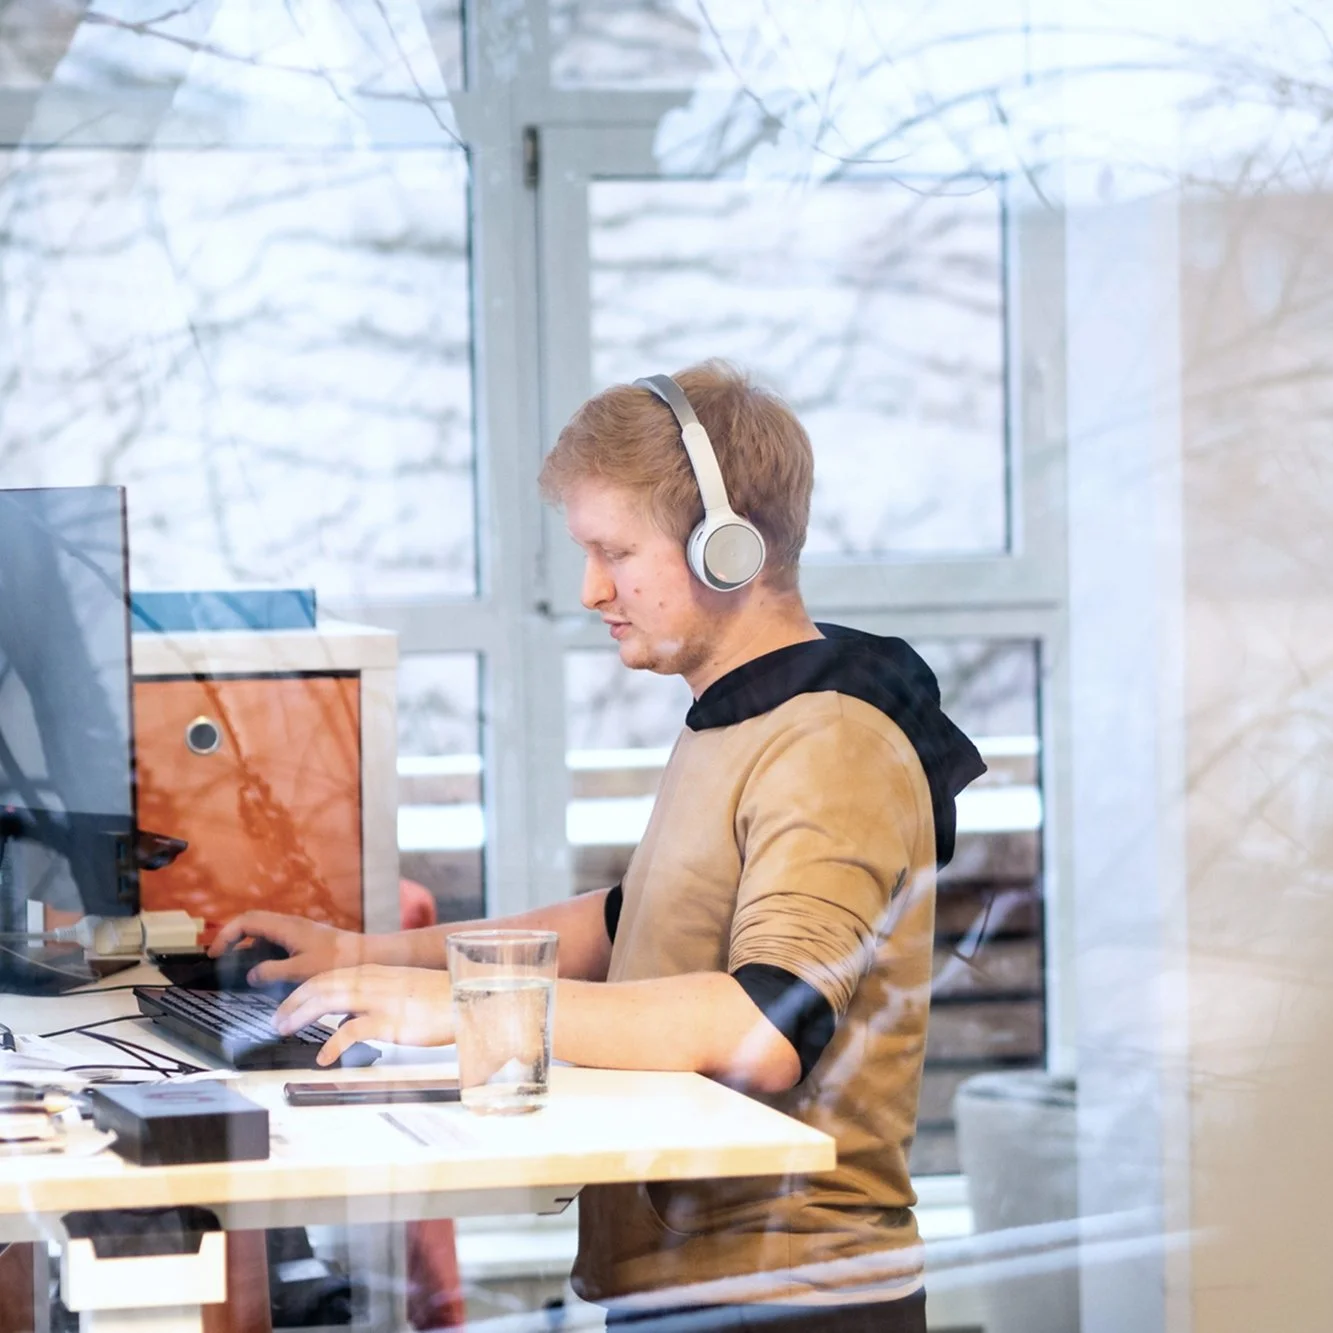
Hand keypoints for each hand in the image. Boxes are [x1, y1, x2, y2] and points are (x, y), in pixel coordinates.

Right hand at [208, 911, 363, 985]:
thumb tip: (251, 974)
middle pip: (252, 922)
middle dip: (232, 936)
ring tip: (236, 965)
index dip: (226, 934)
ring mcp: (297, 930)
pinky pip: (275, 939)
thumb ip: (273, 972)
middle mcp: (290, 924)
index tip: (214, 953)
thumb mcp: (302, 970)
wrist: (366, 955)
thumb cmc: (338, 962)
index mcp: (286, 927)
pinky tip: (263, 969)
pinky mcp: (304, 939)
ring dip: (247, 944)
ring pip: (264, 931)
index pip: (247, 921)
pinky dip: (262, 950)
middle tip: (219, 957)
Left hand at [274, 965, 455, 1065]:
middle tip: (276, 1020)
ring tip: (285, 1031)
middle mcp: (373, 981)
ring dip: (302, 1015)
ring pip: (329, 1001)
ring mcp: (380, 1000)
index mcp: (374, 973)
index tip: (285, 1006)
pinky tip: (324, 1058)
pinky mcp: (390, 1021)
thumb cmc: (436, 999)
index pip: (327, 976)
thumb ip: (370, 1001)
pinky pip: (352, 1032)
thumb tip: (345, 1021)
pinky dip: (332, 1045)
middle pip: (321, 986)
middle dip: (293, 1003)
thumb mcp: (398, 992)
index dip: (301, 992)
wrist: (465, 999)